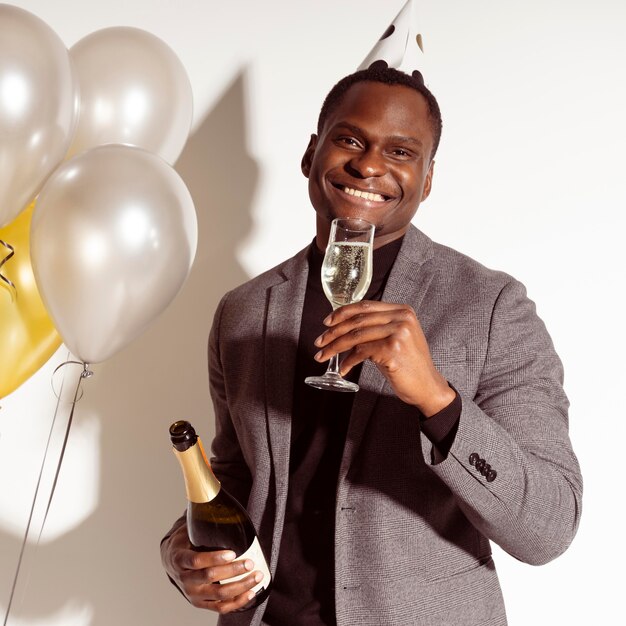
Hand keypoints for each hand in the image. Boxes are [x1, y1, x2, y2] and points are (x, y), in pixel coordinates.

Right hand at [161, 521, 263, 613]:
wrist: (172, 562)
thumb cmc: (186, 542)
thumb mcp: (187, 528)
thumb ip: (200, 512)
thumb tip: (212, 484)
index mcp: (180, 559)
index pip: (195, 560)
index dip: (214, 558)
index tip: (232, 552)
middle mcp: (185, 579)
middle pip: (209, 578)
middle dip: (232, 571)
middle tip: (250, 562)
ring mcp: (193, 594)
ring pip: (218, 594)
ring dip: (240, 587)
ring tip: (256, 575)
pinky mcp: (202, 602)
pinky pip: (220, 606)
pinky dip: (237, 602)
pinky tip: (251, 592)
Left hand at [314, 300, 454, 415]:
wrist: (427, 386)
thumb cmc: (408, 365)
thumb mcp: (395, 339)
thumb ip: (375, 328)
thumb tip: (342, 327)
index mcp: (402, 311)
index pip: (365, 306)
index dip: (342, 313)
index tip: (326, 322)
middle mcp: (402, 318)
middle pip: (358, 320)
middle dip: (333, 332)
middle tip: (319, 341)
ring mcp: (398, 332)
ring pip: (356, 336)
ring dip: (335, 347)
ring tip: (323, 355)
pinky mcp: (393, 349)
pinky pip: (361, 352)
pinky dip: (348, 362)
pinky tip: (343, 369)